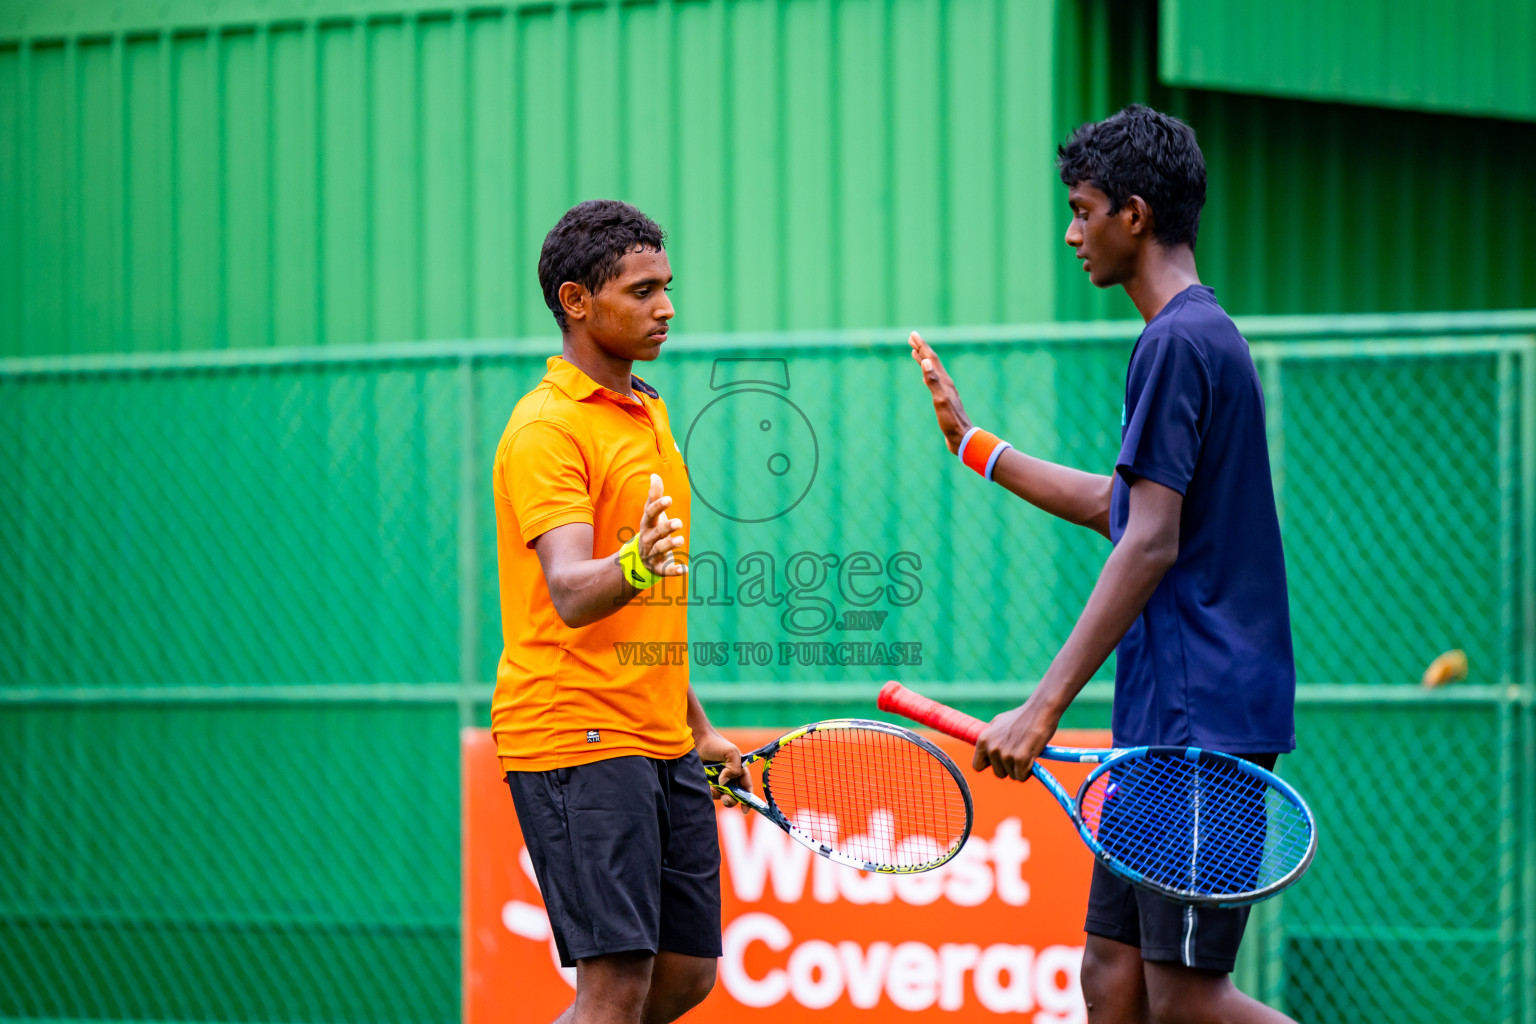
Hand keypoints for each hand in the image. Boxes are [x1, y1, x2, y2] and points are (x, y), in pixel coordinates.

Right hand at [636, 473, 687, 576]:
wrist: (638, 559)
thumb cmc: (650, 530)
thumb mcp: (651, 514)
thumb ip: (654, 496)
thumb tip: (655, 476)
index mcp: (647, 524)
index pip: (650, 514)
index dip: (658, 506)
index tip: (669, 499)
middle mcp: (648, 539)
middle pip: (656, 533)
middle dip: (666, 528)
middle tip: (679, 522)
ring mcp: (652, 554)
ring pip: (659, 550)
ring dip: (669, 546)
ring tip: (681, 540)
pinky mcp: (657, 568)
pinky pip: (664, 570)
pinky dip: (673, 571)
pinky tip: (685, 569)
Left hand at [696, 730, 751, 812]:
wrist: (695, 741)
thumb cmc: (715, 744)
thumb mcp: (731, 752)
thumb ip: (734, 768)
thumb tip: (724, 783)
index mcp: (739, 771)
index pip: (747, 788)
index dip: (748, 800)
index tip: (745, 810)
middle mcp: (730, 778)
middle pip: (735, 796)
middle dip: (732, 800)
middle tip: (726, 798)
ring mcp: (718, 782)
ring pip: (722, 797)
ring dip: (719, 796)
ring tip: (713, 788)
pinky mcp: (707, 784)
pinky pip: (710, 794)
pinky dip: (709, 793)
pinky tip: (706, 785)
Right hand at [908, 331, 973, 453]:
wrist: (962, 437)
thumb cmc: (951, 421)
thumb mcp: (940, 400)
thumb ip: (932, 381)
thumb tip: (924, 361)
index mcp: (944, 381)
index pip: (931, 359)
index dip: (922, 346)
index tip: (912, 334)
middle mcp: (945, 383)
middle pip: (932, 361)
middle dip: (922, 349)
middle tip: (912, 338)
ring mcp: (945, 390)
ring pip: (932, 370)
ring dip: (924, 360)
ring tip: (915, 353)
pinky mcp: (944, 399)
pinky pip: (933, 380)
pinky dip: (927, 374)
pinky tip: (924, 376)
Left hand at [973, 700, 1060, 781]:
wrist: (1040, 710)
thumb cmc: (1021, 717)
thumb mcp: (998, 723)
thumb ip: (990, 737)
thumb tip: (987, 750)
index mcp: (983, 740)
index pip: (977, 766)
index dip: (990, 765)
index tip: (999, 761)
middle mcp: (991, 748)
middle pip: (998, 773)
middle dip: (1009, 767)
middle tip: (1018, 754)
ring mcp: (1005, 755)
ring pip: (1012, 776)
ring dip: (1020, 768)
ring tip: (1026, 751)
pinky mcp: (1020, 759)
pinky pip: (1021, 777)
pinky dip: (1028, 772)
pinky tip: (1031, 758)